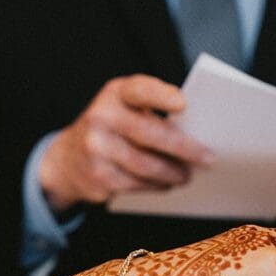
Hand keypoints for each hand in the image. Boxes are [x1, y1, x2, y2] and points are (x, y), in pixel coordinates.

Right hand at [40, 75, 212, 211]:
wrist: (67, 158)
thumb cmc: (112, 128)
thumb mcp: (125, 108)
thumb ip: (152, 112)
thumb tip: (196, 135)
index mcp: (115, 94)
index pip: (139, 90)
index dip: (160, 96)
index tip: (183, 103)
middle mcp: (101, 117)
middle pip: (150, 134)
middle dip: (184, 149)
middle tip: (207, 159)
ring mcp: (96, 148)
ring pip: (146, 165)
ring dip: (173, 173)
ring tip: (188, 175)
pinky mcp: (98, 176)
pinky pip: (137, 184)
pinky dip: (157, 186)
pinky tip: (167, 184)